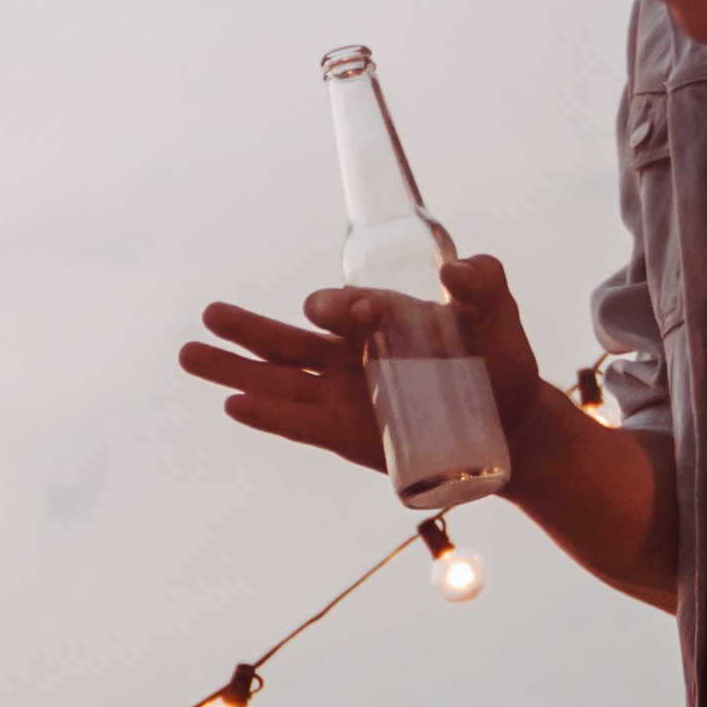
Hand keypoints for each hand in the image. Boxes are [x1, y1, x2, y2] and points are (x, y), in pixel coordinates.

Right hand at [180, 251, 568, 476]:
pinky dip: (270, 416)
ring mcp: (345, 397)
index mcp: (378, 319)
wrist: (516, 426)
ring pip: (281, 381)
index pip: (343, 310)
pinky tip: (234, 404)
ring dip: (237, 371)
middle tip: (210, 313)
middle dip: (248, 329)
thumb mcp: (501, 314)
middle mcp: (351, 355)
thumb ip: (484, 284)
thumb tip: (456, 270)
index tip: (362, 313)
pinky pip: (301, 424)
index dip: (341, 308)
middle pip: (288, 341)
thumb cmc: (503, 362)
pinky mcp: (348, 436)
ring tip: (191, 356)